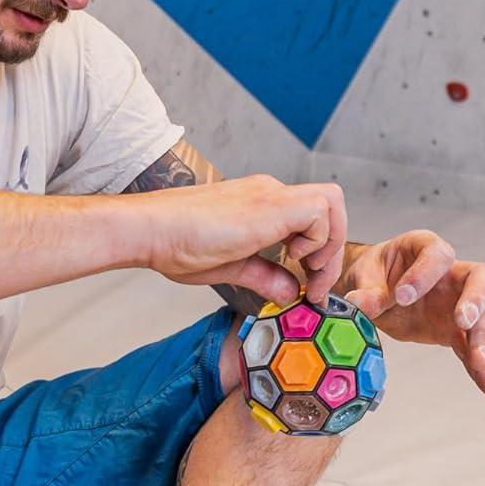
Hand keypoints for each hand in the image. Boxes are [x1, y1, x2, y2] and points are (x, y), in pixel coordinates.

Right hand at [138, 175, 347, 306]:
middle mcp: (271, 193)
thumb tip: (289, 292)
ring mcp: (272, 195)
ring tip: (307, 273)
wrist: (151, 230)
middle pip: (331, 205)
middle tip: (315, 288)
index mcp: (262, 205)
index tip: (308, 287)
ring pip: (332, 201)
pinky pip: (320, 210)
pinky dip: (317, 239)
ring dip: (330, 242)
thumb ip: (264, 276)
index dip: (321, 253)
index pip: (313, 217)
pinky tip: (292, 258)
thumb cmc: (176, 244)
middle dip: (333, 251)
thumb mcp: (231, 267)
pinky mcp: (272, 205)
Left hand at [344, 231, 484, 398]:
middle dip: (476, 299)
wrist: (371, 293)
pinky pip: (470, 350)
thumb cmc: (373, 274)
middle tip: (463, 320)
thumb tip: (360, 304)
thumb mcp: (365, 277)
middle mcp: (451, 274)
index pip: (438, 255)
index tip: (403, 295)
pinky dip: (480, 370)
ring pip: (481, 318)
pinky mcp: (454, 332)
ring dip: (481, 339)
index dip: (424, 274)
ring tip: (478, 360)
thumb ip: (367, 291)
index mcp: (426, 249)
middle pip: (481, 278)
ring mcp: (457, 303)